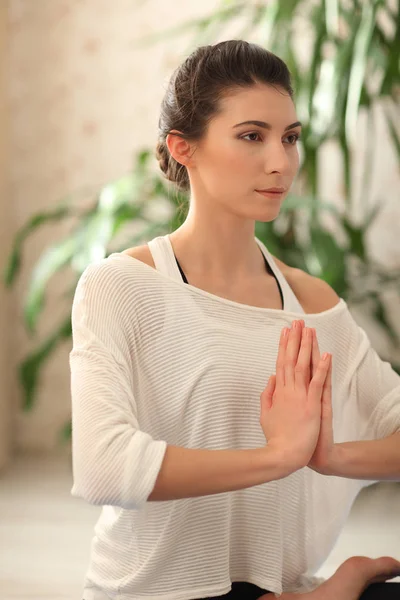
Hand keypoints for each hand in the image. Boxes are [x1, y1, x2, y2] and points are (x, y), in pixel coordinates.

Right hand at [260, 320, 330, 470]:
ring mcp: (300, 397)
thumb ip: (266, 394)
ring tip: (309, 330)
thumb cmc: (275, 437)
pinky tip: (325, 355)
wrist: (283, 455)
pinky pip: (318, 383)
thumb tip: (270, 377)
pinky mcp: (311, 406)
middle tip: (297, 321)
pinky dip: (322, 368)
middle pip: (292, 359)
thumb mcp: (264, 414)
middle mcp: (288, 390)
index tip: (285, 331)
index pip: (281, 363)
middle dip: (295, 339)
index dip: (283, 346)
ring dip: (306, 347)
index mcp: (278, 391)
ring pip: (303, 366)